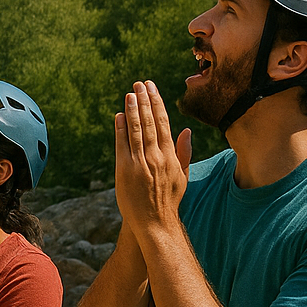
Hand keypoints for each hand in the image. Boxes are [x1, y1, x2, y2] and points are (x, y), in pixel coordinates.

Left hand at [115, 81, 191, 233]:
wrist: (155, 222)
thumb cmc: (169, 199)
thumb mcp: (182, 175)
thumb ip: (184, 152)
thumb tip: (187, 130)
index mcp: (171, 156)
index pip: (163, 123)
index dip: (157, 103)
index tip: (152, 88)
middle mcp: (156, 157)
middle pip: (149, 122)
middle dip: (144, 101)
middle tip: (139, 84)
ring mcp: (140, 163)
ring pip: (136, 131)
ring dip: (132, 110)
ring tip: (129, 94)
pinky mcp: (125, 170)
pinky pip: (122, 145)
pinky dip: (120, 129)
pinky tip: (119, 116)